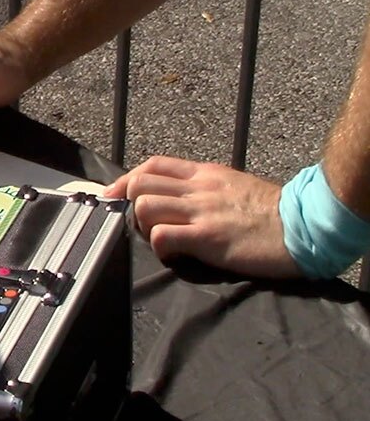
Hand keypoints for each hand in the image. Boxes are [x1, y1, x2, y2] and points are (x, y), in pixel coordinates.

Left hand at [104, 155, 300, 277]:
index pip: (153, 165)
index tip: (116, 197)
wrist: (303, 227)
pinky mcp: (208, 237)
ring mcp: (201, 212)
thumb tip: (177, 198)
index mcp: (204, 174)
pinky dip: (159, 247)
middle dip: (129, 204)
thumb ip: (203, 188)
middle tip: (137, 224)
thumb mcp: (232, 186)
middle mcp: (198, 188)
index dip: (127, 180)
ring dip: (143, 226)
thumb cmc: (272, 212)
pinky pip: (164, 236)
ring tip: (159, 239)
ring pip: (144, 206)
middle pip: (140, 183)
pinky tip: (172, 255)